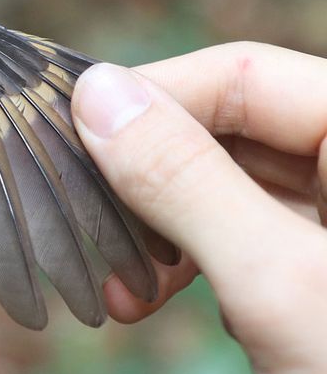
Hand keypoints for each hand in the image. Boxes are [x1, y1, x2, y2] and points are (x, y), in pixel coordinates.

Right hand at [72, 43, 326, 373]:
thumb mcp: (277, 285)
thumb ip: (185, 181)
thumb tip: (96, 93)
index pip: (246, 75)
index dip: (154, 97)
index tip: (73, 134)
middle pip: (233, 129)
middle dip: (151, 178)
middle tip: (94, 225)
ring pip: (230, 186)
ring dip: (163, 230)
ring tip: (122, 286)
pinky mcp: (324, 273)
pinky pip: (243, 236)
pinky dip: (191, 263)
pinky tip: (159, 298)